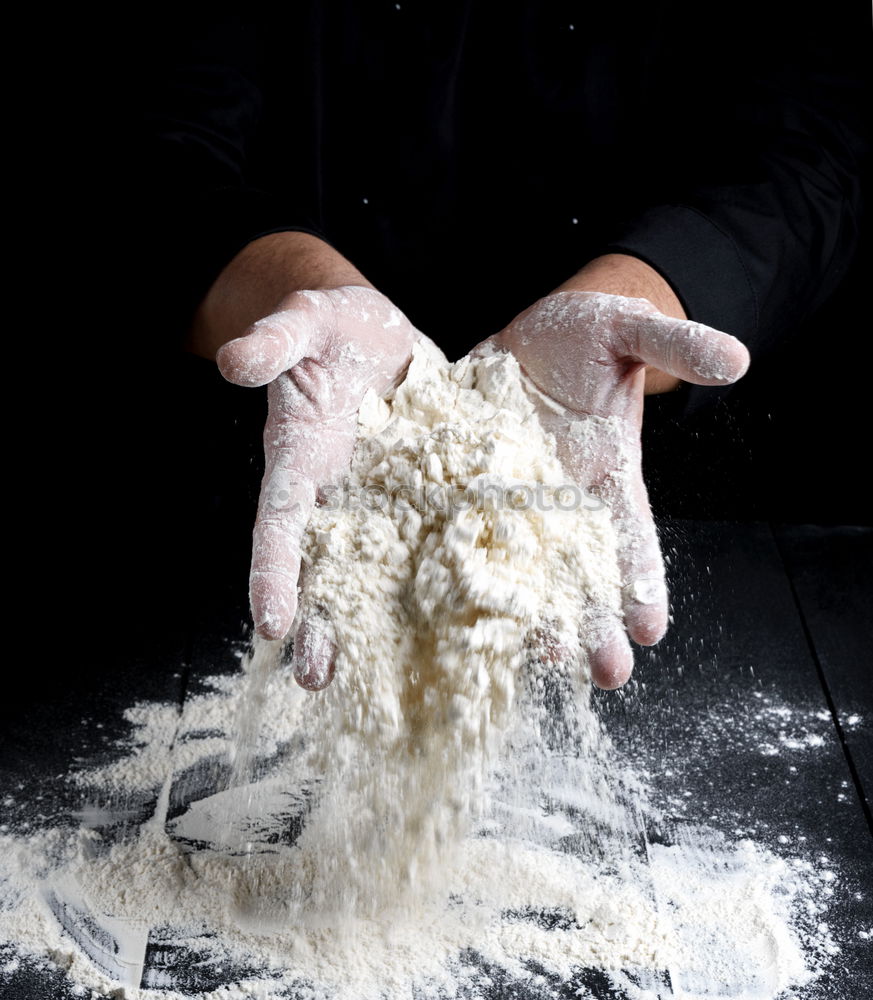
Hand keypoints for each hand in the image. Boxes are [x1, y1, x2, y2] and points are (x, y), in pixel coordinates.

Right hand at [216, 286, 419, 683]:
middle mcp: (342, 495)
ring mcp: (389, 501)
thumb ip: (273, 342)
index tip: (270, 624)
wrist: (380, 334)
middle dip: (322, 622)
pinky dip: (456, 575)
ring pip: (386, 568)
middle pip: (327, 567)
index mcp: (302, 462)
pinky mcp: (433, 495)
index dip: (272, 572)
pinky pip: (443, 537)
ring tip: (399, 673)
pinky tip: (478, 612)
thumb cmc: (332, 327)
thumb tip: (232, 362)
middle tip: (318, 681)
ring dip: (388, 619)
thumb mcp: (304, 323)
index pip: (278, 524)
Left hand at [474, 290, 749, 688]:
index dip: (642, 577)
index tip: (650, 628)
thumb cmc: (588, 335)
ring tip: (521, 660)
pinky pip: (450, 524)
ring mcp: (505, 495)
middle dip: (589, 619)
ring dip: (519, 610)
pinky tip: (436, 604)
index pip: (630, 532)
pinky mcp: (457, 481)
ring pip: (512, 563)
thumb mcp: (631, 329)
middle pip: (575, 568)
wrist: (526, 336)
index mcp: (606, 472)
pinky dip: (443, 560)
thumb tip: (736, 360)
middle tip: (604, 675)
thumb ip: (675, 345)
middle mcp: (558, 498)